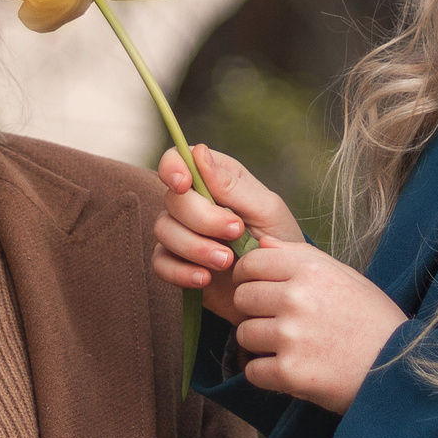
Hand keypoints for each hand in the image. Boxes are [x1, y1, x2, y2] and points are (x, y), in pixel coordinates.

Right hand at [151, 144, 304, 324]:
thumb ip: (232, 185)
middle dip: (203, 218)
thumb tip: (198, 152)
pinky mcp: (177, 262)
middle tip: (236, 232)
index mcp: (213, 178)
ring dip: (195, 247)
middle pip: (172, 200)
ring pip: (164, 230)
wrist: (277, 285)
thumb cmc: (277, 238)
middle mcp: (192, 201)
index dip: (172, 168)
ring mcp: (181, 232)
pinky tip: (204, 279)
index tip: (184, 185)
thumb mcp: (266, 209)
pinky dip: (180, 272)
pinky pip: (160, 263)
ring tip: (227, 261)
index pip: (176, 159)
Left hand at [229, 239, 406, 414]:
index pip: (251, 262)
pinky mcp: (290, 371)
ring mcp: (291, 335)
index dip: (249, 276)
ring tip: (290, 348)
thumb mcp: (345, 276)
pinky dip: (267, 374)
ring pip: (244, 334)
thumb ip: (300, 256)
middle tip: (278, 323)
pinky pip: (253, 370)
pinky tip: (291, 370)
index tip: (258, 289)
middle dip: (255, 311)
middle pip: (243, 297)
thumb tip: (262, 241)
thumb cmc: (373, 320)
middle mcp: (297, 298)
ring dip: (260, 344)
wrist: (401, 370)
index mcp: (311, 270)